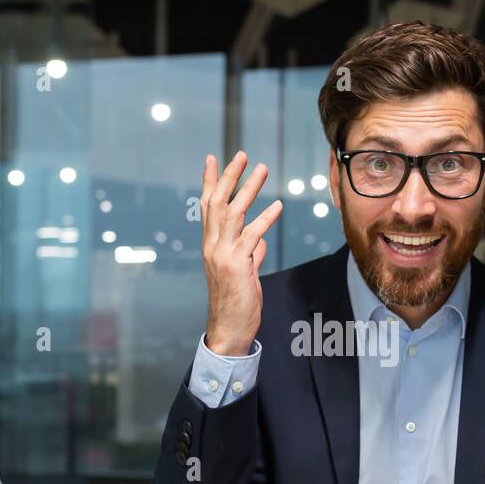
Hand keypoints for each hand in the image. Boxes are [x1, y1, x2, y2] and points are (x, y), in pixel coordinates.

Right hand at [200, 151, 282, 355]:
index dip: (209, 181)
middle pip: (217, 202)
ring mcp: (222, 254)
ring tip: (262, 169)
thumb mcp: (243, 273)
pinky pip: (252, 236)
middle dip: (229, 176)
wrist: (228, 329)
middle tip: (242, 155)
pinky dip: (265, 219)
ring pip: (233, 213)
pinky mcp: (236, 265)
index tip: (212, 159)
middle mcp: (212, 246)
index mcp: (211, 245)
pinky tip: (277, 206)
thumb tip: (260, 242)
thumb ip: (250, 254)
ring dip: (248, 189)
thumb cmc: (236, 302)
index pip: (207, 206)